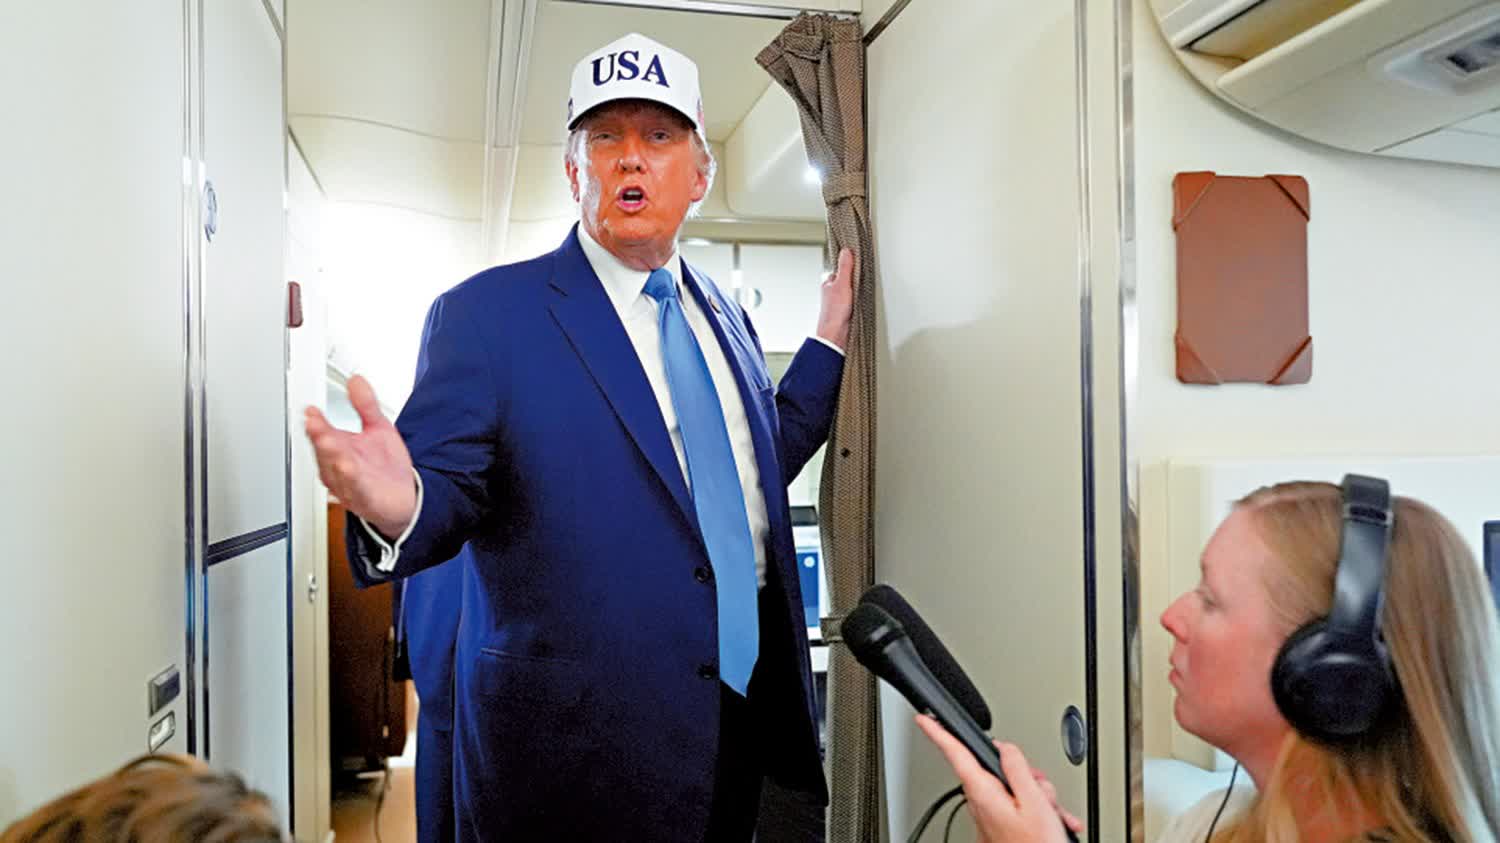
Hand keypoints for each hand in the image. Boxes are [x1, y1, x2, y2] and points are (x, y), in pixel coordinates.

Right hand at [304, 375, 416, 538]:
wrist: (405, 497)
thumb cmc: (385, 467)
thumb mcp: (378, 427)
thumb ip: (366, 405)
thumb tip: (356, 379)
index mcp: (340, 448)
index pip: (323, 432)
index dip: (316, 422)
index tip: (310, 409)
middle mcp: (339, 466)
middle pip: (325, 451)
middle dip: (319, 436)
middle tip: (313, 423)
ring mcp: (350, 483)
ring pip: (336, 469)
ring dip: (331, 456)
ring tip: (328, 441)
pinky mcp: (365, 498)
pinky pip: (356, 488)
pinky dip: (351, 479)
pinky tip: (347, 468)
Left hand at [815, 247, 854, 350]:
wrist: (836, 334)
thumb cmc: (834, 312)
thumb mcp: (842, 284)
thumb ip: (845, 268)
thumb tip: (846, 252)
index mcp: (828, 283)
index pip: (841, 268)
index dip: (849, 263)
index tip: (858, 257)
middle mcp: (833, 292)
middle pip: (847, 278)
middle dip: (855, 277)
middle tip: (863, 273)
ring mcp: (840, 301)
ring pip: (852, 289)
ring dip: (858, 289)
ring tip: (864, 287)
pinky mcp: (847, 310)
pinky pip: (855, 299)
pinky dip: (860, 298)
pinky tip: (863, 300)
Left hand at [915, 715, 1079, 842]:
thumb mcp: (1034, 801)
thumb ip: (1017, 768)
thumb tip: (1005, 747)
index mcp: (983, 793)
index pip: (956, 754)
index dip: (939, 734)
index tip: (924, 719)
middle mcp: (981, 804)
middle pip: (996, 770)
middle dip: (1025, 775)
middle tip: (1043, 792)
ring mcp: (989, 817)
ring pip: (1012, 789)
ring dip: (1038, 797)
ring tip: (1052, 815)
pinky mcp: (999, 826)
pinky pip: (1017, 807)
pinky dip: (1038, 811)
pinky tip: (1053, 822)